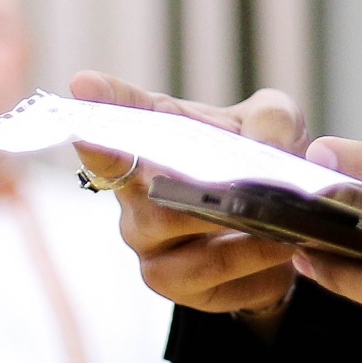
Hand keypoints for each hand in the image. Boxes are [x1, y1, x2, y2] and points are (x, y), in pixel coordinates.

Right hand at [71, 72, 306, 326]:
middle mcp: (136, 184)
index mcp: (157, 132)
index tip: (83, 84)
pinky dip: (245, 258)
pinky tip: (278, 249)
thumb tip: (267, 145)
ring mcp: (144, 235)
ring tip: (277, 218)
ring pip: (167, 225)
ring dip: (224, 221)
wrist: (278, 229)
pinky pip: (202, 272)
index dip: (101, 99)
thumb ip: (272, 120)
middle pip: (136, 178)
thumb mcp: (274, 124)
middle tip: (225, 177)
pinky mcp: (168, 278)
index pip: (119, 111)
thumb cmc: (257, 161)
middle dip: (180, 175)